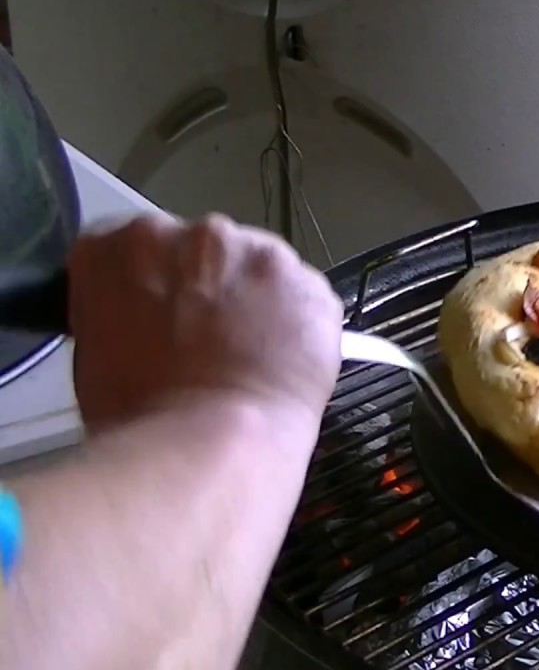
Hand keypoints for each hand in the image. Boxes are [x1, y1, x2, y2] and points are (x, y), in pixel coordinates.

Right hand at [68, 213, 342, 430]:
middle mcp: (193, 233)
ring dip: (259, 301)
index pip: (139, 251)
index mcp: (124, 244)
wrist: (208, 437)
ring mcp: (259, 252)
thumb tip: (150, 321)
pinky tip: (285, 363)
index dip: (157, 287)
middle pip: (206, 252)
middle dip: (210, 287)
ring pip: (262, 270)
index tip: (166, 317)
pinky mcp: (310, 282)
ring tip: (253, 356)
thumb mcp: (97, 350)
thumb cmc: (136, 411)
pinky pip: (304, 299)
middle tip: (211, 341)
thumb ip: (124, 310)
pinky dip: (299, 325)